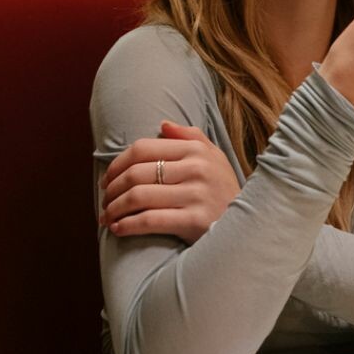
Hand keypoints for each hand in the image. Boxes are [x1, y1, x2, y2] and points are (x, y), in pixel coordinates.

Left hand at [100, 121, 240, 242]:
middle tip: (104, 201)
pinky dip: (127, 225)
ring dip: (114, 209)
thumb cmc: (223, 189)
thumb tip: (162, 124)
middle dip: (112, 189)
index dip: (117, 163)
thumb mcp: (214, 157)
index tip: (107, 179)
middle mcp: (197, 169)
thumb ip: (190, 137)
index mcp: (196, 150)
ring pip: (138, 197)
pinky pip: (150, 221)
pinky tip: (118, 229)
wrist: (249, 225)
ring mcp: (196, 195)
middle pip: (136, 173)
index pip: (143, 148)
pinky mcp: (195, 221)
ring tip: (106, 217)